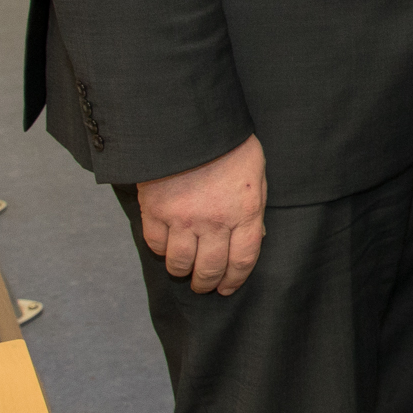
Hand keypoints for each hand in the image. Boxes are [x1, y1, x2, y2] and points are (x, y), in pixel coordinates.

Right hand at [136, 133, 267, 295]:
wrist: (190, 124)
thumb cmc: (229, 146)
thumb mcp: (256, 175)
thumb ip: (253, 209)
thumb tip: (253, 238)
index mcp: (244, 212)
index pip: (243, 260)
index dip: (235, 279)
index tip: (228, 288)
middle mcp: (214, 221)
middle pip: (210, 269)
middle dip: (207, 283)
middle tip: (204, 285)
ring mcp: (183, 218)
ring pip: (180, 263)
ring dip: (183, 272)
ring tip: (184, 270)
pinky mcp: (156, 211)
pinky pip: (156, 244)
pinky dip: (161, 251)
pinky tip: (168, 247)